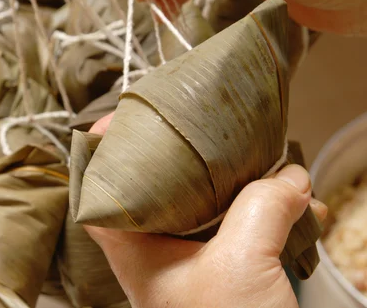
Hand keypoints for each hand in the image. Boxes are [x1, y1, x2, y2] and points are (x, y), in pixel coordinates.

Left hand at [85, 114, 327, 307]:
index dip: (104, 154)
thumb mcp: (239, 264)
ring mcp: (195, 265)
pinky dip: (268, 214)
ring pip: (206, 208)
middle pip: (157, 190)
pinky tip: (296, 208)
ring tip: (263, 163)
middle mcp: (159, 254)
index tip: (120, 120)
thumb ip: (260, 208)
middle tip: (201, 128)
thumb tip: (286, 175)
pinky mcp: (229, 276)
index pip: (100, 192)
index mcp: (137, 251)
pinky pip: (243, 231)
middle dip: (184, 158)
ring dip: (237, 185)